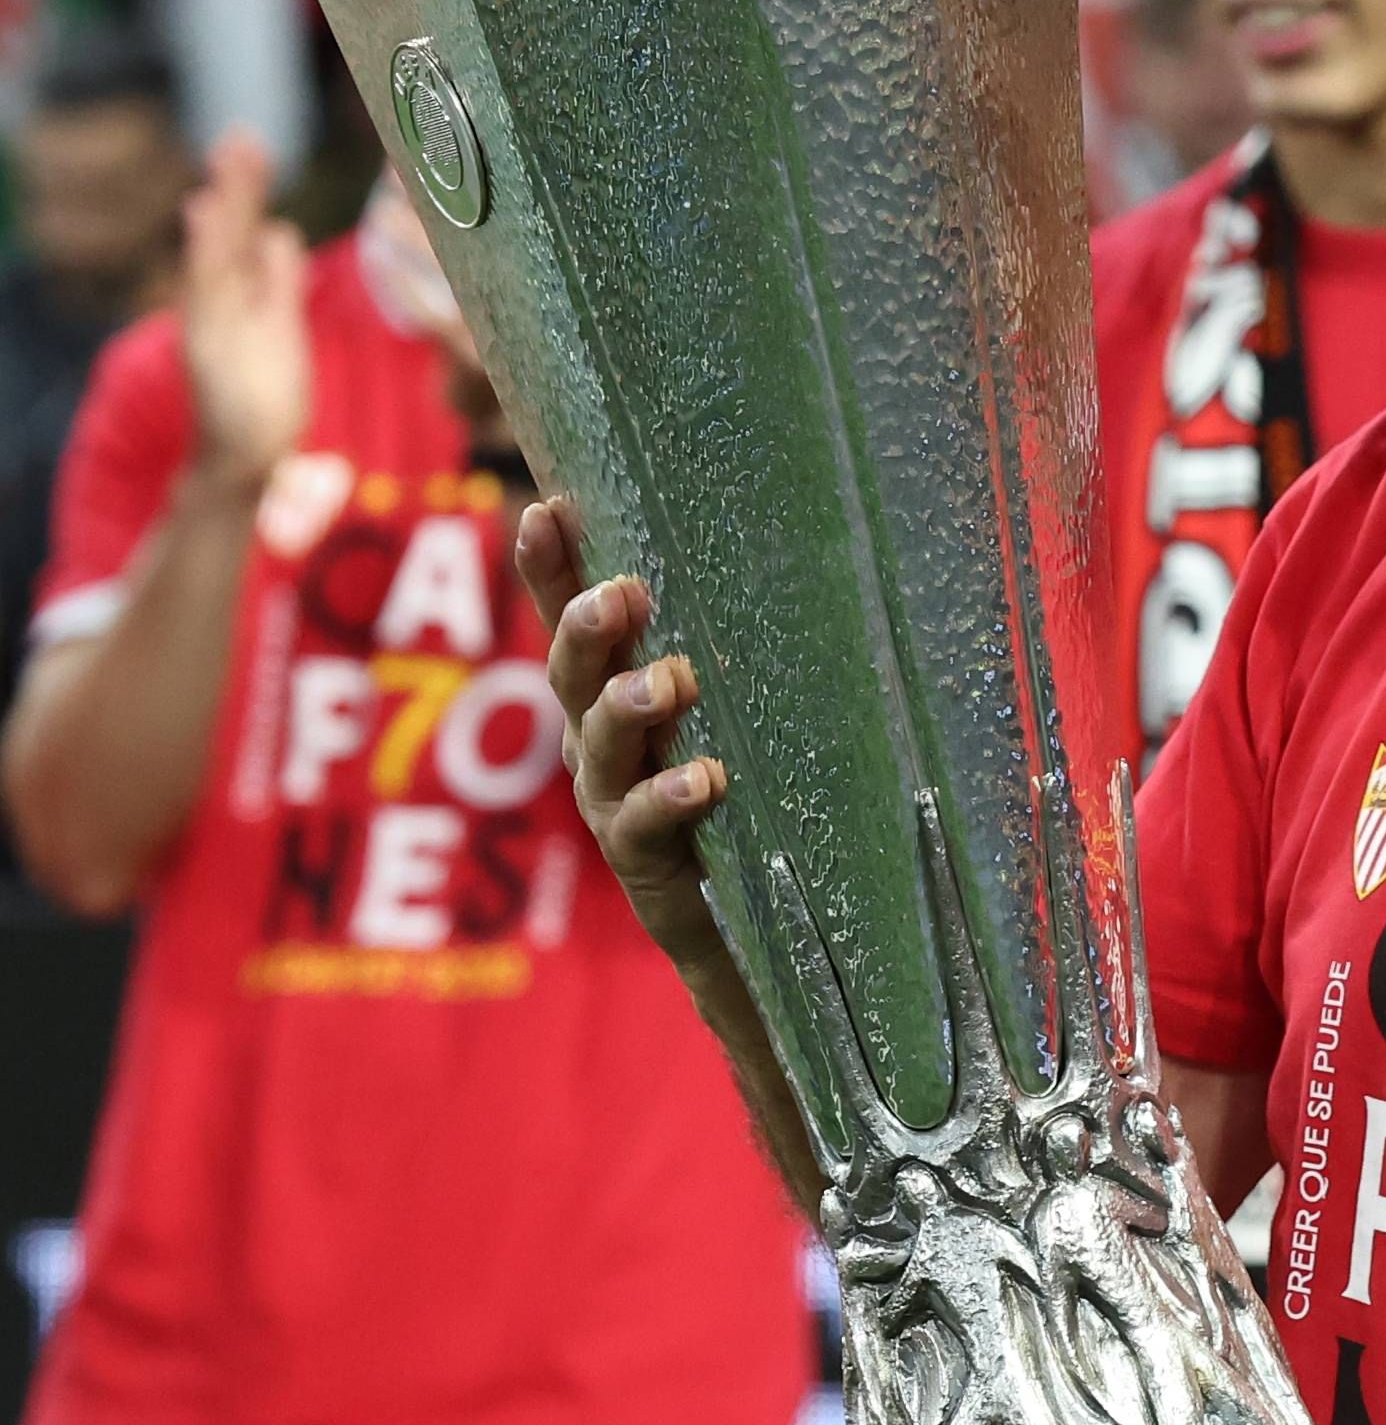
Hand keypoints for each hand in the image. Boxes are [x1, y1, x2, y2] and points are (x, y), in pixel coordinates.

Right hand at [179, 130, 310, 493]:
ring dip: (223, 206)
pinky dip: (204, 250)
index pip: (245, 228)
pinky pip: (206, 288)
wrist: (245, 449)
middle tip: (241, 135)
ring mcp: (210, 318)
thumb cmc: (264, 389)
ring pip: (215, 250)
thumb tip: (278, 230)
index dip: (247, 187)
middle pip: (228, 231)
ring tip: (228, 163)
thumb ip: (278, 278)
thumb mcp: (280, 323)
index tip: (251, 143)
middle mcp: (219, 298)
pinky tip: (203, 215)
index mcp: (240, 291)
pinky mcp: (207, 341)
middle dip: (236, 185)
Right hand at [513, 498, 728, 974]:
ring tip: (668, 681)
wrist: (747, 915)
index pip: (572, 620)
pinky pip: (646, 822)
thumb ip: (735, 653)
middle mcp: (599, 740)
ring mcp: (611, 798)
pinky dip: (672, 796)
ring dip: (628, 705)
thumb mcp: (732, 712)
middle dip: (586, 630)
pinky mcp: (639, 857)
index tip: (546, 509)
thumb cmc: (745, 790)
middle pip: (573, 673)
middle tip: (617, 597)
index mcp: (612, 692)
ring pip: (602, 744)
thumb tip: (799, 550)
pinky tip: (705, 779)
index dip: (551, 568)